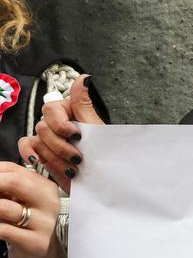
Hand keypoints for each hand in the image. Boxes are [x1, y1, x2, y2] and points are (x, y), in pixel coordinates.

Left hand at [0, 162, 64, 257]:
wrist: (39, 255)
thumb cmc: (25, 225)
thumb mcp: (19, 202)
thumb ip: (7, 186)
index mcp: (46, 187)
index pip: (14, 169)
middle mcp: (49, 202)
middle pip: (15, 181)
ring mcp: (44, 223)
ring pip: (5, 207)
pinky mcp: (34, 242)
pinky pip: (3, 230)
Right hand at [19, 75, 104, 191]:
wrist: (102, 179)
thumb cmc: (103, 153)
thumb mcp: (96, 129)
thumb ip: (84, 104)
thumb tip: (84, 77)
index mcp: (70, 111)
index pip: (51, 108)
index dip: (61, 123)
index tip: (77, 135)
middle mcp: (56, 122)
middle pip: (43, 126)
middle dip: (61, 145)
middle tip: (79, 158)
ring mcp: (47, 137)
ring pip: (37, 140)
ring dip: (56, 156)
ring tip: (73, 167)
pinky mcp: (41, 152)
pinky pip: (25, 146)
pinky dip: (30, 153)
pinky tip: (39, 161)